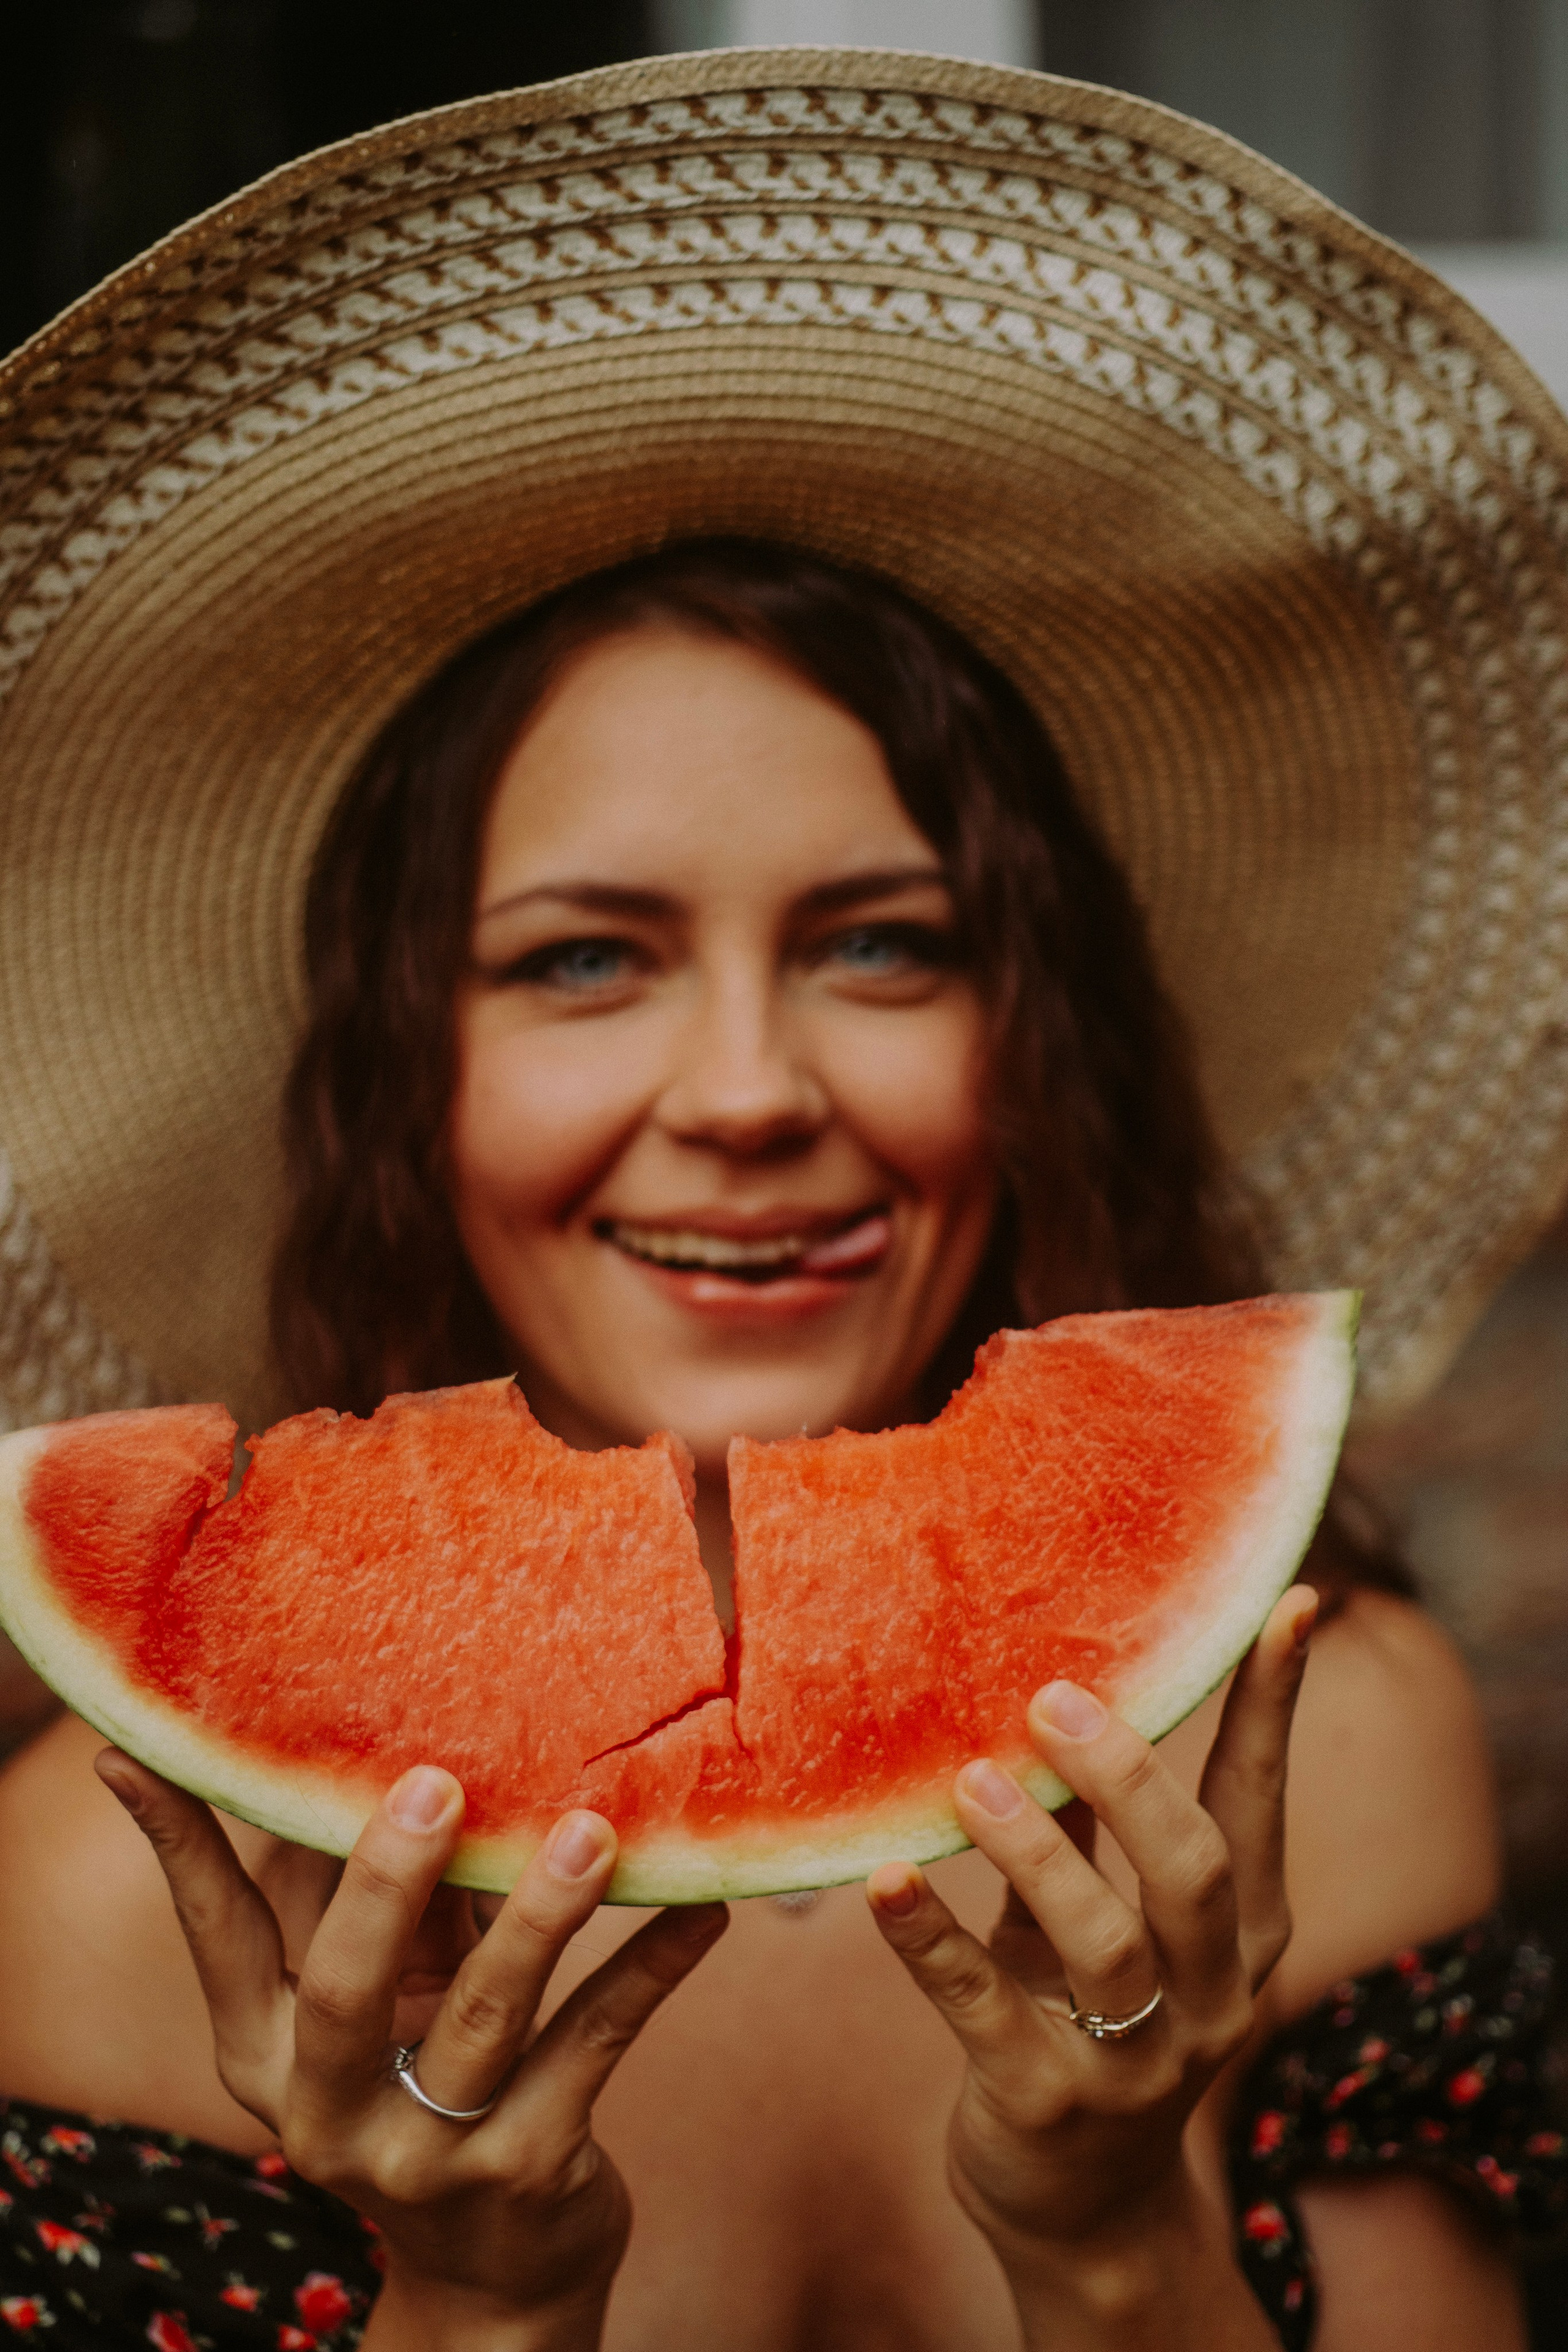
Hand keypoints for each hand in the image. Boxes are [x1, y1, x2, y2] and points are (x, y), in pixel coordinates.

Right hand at [95, 1754, 726, 2347]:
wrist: (494, 2282)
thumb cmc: (428, 2087)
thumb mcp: (385, 2012)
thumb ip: (392, 1907)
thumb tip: (412, 1751)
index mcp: (269, 2056)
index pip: (216, 1935)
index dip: (179, 1846)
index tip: (140, 1754)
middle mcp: (331, 2109)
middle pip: (346, 1989)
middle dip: (388, 1883)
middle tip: (434, 1783)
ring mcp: (432, 2152)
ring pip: (488, 2019)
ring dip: (543, 1916)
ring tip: (592, 1831)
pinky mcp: (530, 2169)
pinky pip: (596, 2046)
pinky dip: (651, 1968)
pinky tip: (703, 1907)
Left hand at [867, 1586, 1315, 2332]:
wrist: (1083, 2209)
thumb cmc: (1093, 2019)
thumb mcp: (1120, 1919)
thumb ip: (1107, 1827)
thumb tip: (1071, 1683)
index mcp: (1242, 1935)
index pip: (1261, 1800)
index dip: (1274, 1705)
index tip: (1290, 1604)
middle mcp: (1208, 1997)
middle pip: (1193, 1871)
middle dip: (1128, 1779)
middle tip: (1053, 1700)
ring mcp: (1134, 2061)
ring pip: (1102, 1942)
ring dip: (1034, 1853)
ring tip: (971, 1783)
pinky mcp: (1044, 2103)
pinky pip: (983, 2008)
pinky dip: (932, 1942)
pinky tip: (884, 1884)